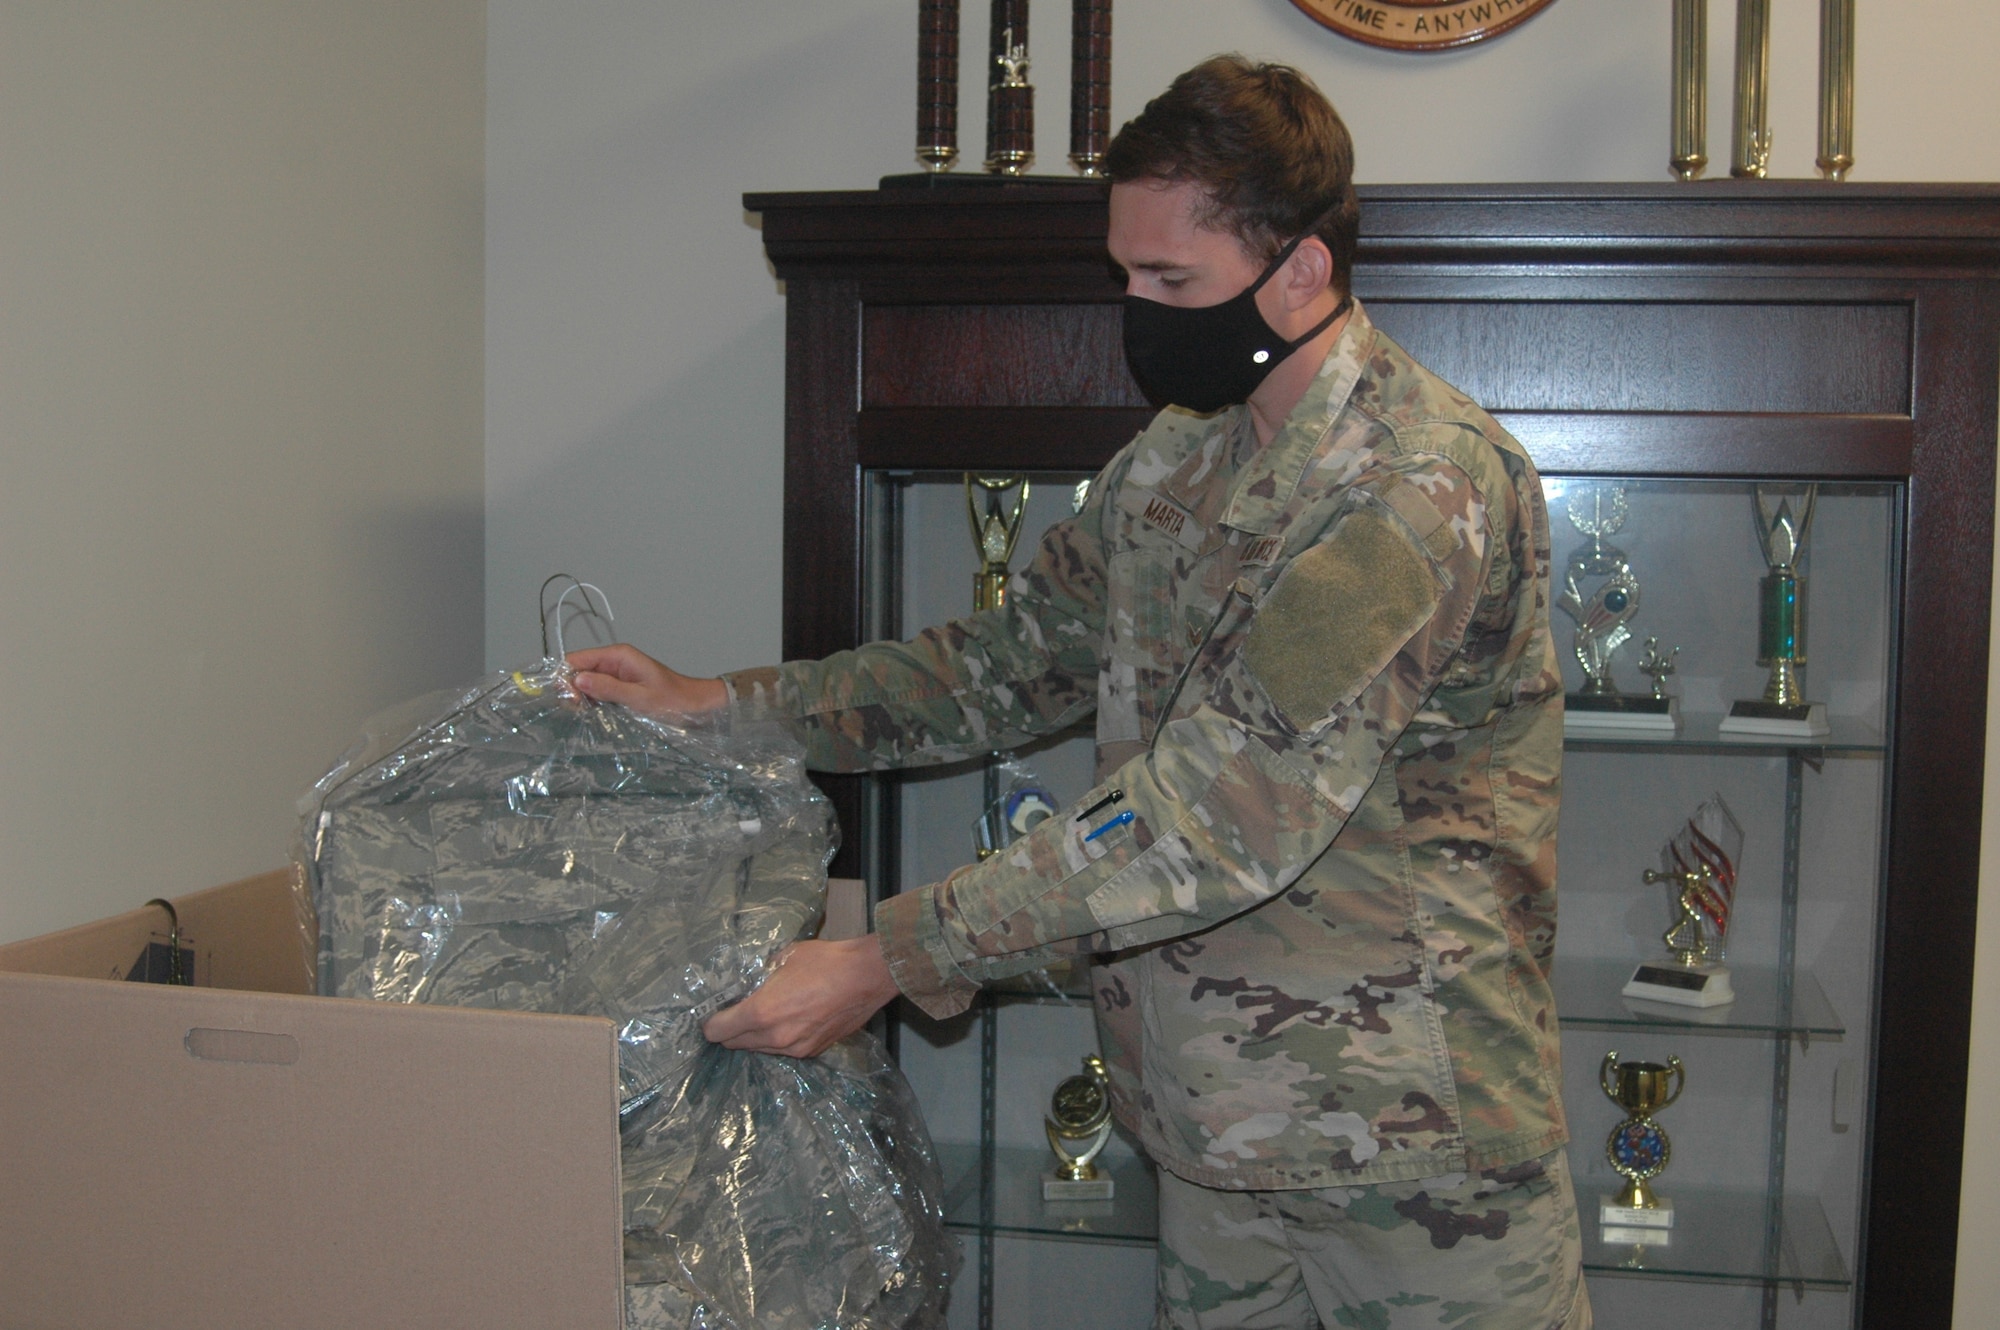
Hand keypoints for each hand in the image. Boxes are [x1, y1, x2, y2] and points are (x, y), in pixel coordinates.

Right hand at [567, 643, 726, 716]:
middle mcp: (614, 661)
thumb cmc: (673, 701)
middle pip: (578, 670)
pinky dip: (592, 702)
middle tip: (580, 711)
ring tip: (588, 714)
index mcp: (618, 656)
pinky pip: (597, 691)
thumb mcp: (640, 697)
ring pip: (585, 682)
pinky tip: (596, 714)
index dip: (567, 678)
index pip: (576, 659)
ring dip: (582, 698)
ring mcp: (616, 674)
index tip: (572, 701)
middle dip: (573, 689)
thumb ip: (609, 688)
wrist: (697, 705)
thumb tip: (578, 680)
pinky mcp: (620, 687)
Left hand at [703, 937, 901, 1057]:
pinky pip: (783, 1050)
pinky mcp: (812, 1052)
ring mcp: (795, 1049)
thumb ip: (761, 975)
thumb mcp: (783, 958)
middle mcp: (775, 1038)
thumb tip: (750, 981)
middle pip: (735, 1044)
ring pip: (759, 1049)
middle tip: (734, 1013)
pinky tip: (788, 1021)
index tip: (713, 1014)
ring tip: (764, 1016)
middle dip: (730, 1030)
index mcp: (762, 1012)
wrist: (867, 976)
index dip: (710, 1022)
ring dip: (754, 1036)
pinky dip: (778, 1039)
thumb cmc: (825, 961)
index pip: (718, 1031)